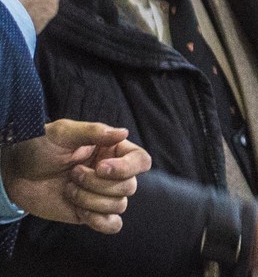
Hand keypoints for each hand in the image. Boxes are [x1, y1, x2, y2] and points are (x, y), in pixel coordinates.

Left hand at [1, 119, 151, 233]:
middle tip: (73, 173)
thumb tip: (123, 132)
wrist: (15, 174)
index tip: (100, 167)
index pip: (141, 161)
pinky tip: (81, 211)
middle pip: (129, 186)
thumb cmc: (38, 148)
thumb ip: (93, 131)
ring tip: (69, 188)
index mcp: (112, 150)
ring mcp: (103, 194)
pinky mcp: (92, 214)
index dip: (126, 168)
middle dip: (97, 184)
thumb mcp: (62, 132)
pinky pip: (112, 224)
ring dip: (89, 199)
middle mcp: (113, 173)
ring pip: (119, 205)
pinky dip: (99, 220)